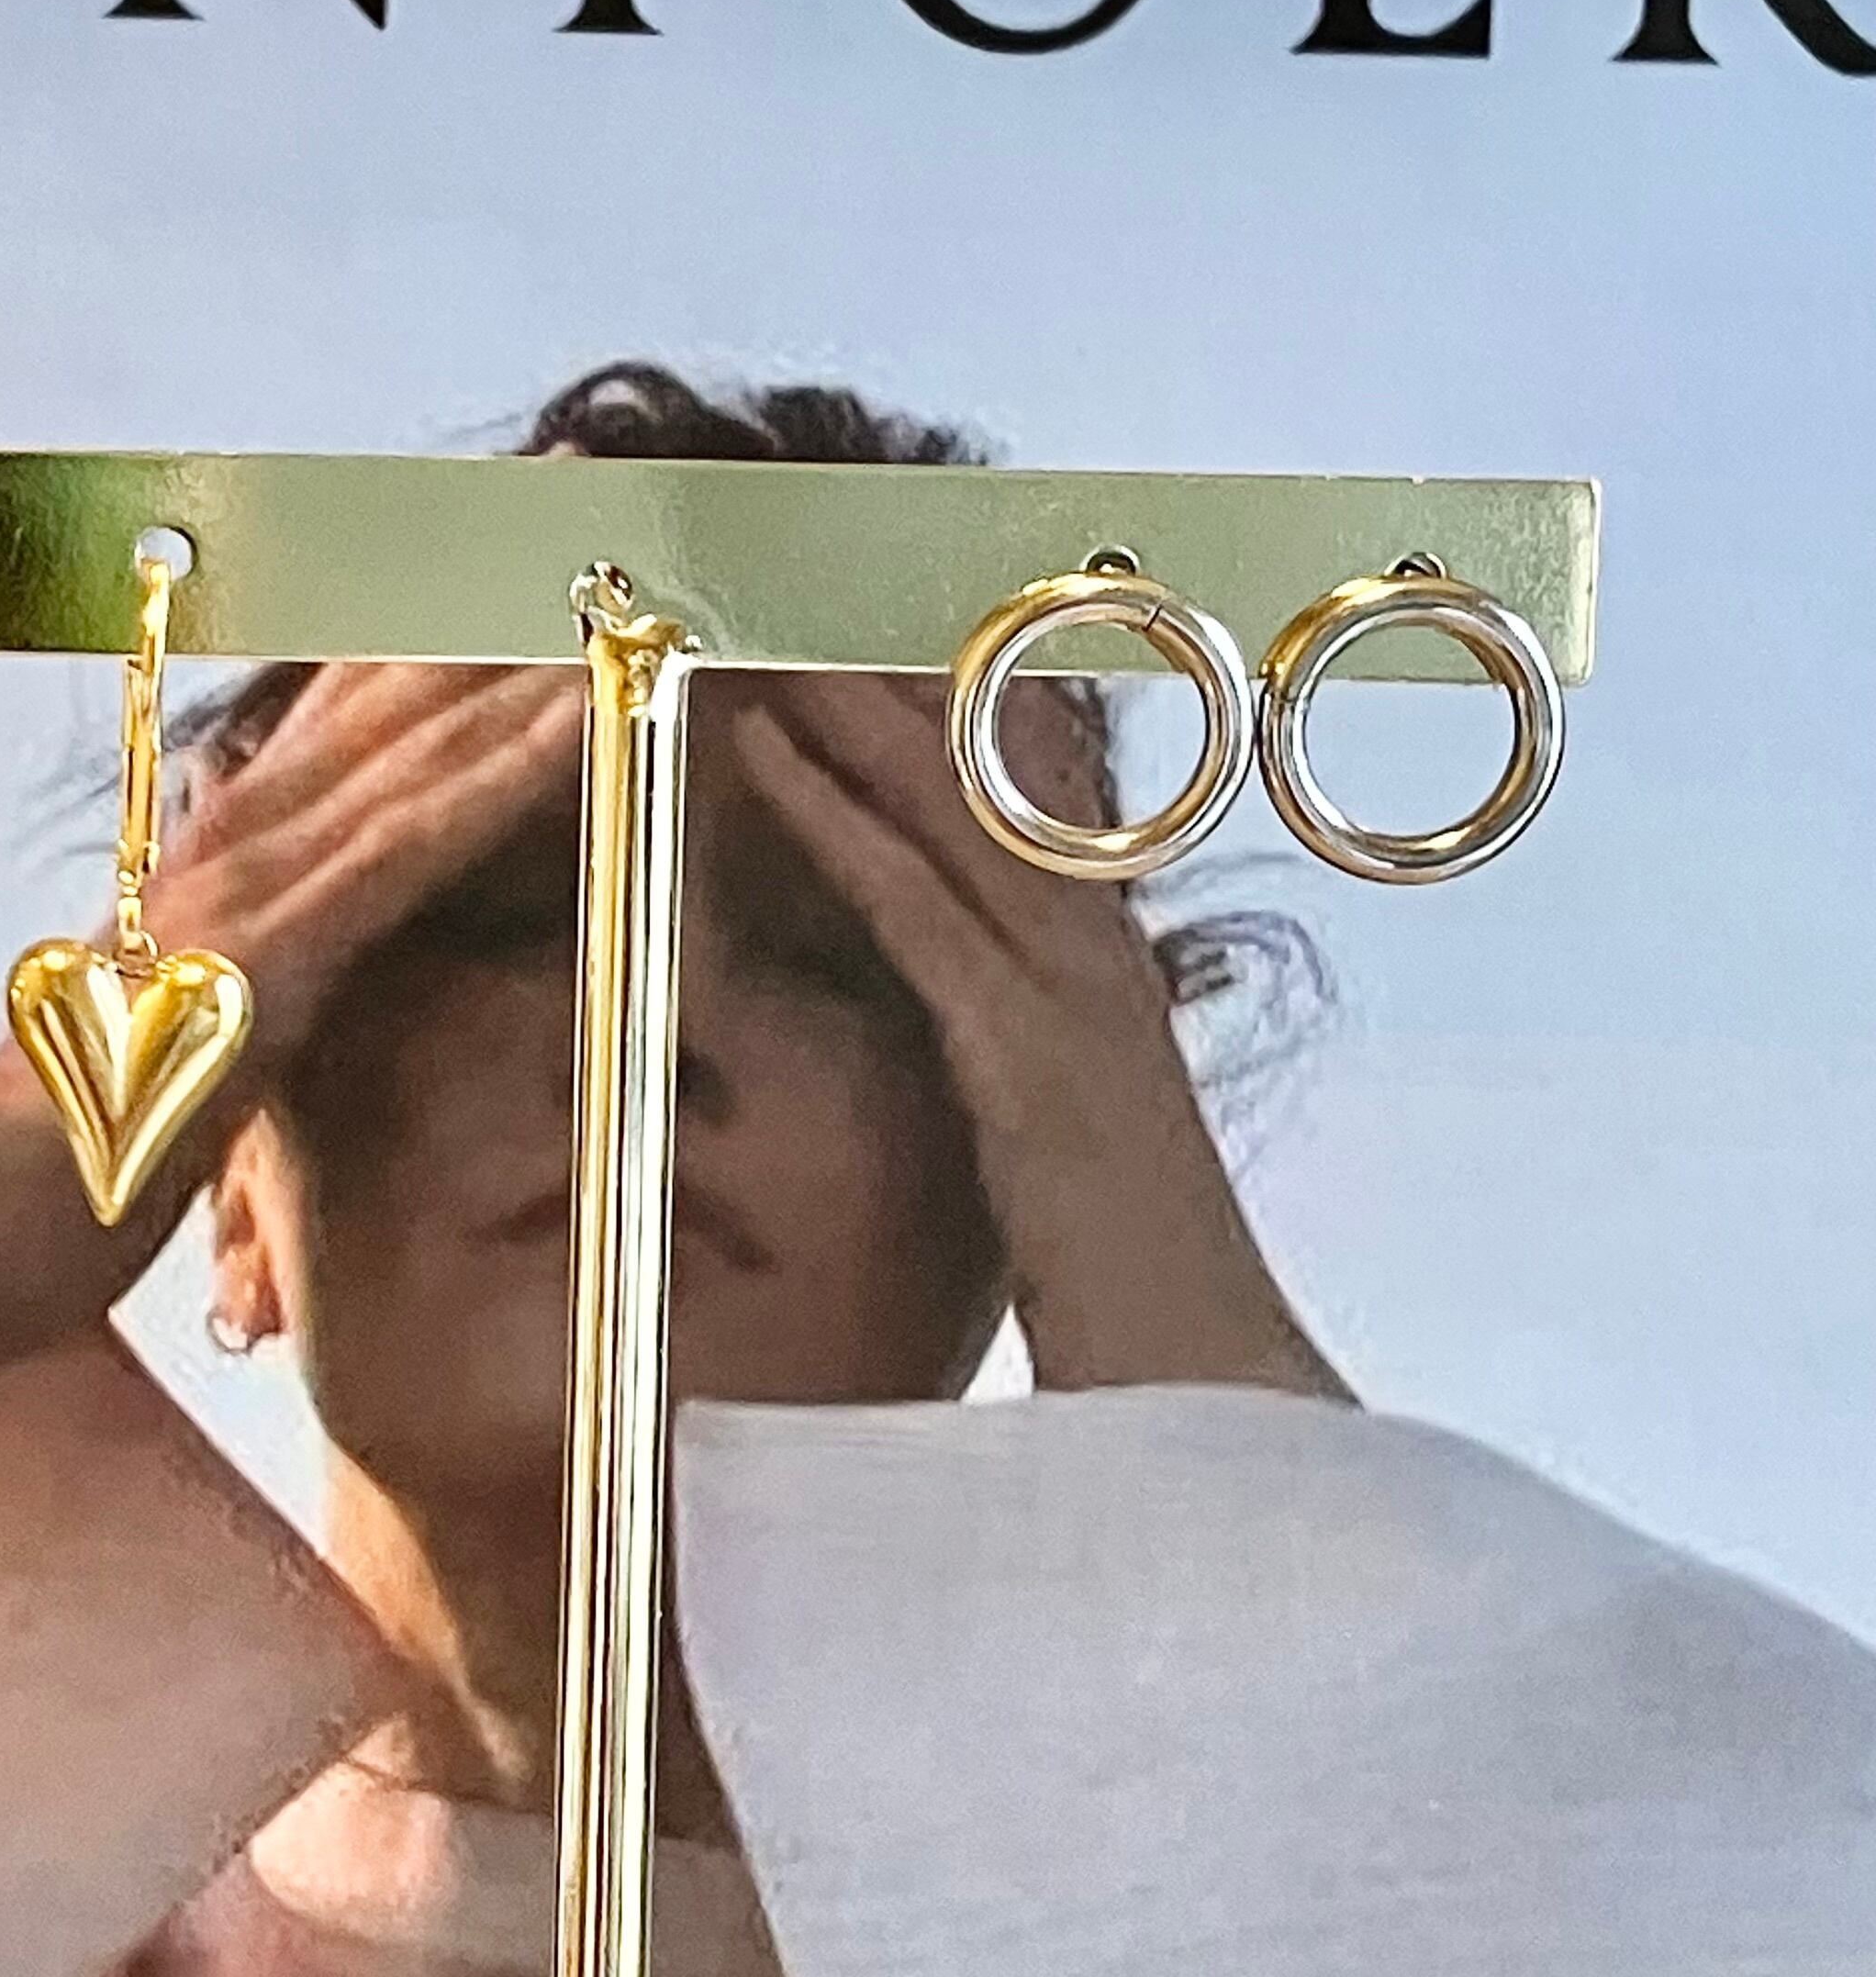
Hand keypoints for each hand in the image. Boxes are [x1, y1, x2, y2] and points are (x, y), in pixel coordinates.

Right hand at [0, 661, 581, 1456]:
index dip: (405, 659)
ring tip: (611, 592)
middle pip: (370, 715)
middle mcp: (215, 866)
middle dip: (478, 624)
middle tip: (578, 538)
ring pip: (408, 756)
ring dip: (515, 669)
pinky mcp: (275, 963)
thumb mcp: (137, 1084)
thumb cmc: (25, 1186)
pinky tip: (582, 715)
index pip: (317, 747)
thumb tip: (237, 1024)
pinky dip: (500, 772)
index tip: (489, 587)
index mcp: (189, 891)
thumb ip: (194, 1029)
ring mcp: (242, 905)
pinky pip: (411, 847)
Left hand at [726, 672, 1347, 1400]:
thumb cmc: (1143, 1323)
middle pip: (998, 785)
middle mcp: (1103, 974)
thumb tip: (994, 1108)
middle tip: (815, 574)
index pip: (1037, 822)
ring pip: (955, 815)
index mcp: (1111, 1001)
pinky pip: (914, 910)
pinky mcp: (1025, 1059)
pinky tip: (765, 753)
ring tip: (766, 620)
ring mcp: (1072, 1007)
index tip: (898, 626)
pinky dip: (835, 822)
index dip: (971, 717)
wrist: (1211, 1401)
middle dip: (906, 673)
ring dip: (855, 709)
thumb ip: (1034, 1120)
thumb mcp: (1076, 1189)